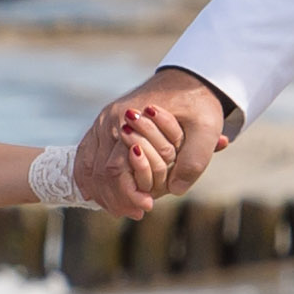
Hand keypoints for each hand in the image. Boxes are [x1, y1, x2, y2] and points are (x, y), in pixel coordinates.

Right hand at [83, 71, 230, 216]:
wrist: (188, 80)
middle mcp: (108, 120)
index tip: (148, 208)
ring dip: (103, 192)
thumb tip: (176, 190)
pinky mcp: (103, 126)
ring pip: (90, 167)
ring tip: (122, 210)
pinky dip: (91, 179)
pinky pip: (87, 157)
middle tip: (136, 213)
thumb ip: (194, 160)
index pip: (115, 168)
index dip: (129, 194)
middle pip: (98, 171)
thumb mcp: (206, 129)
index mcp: (127, 117)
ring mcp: (102, 123)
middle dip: (115, 198)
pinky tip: (99, 195)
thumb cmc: (197, 104)